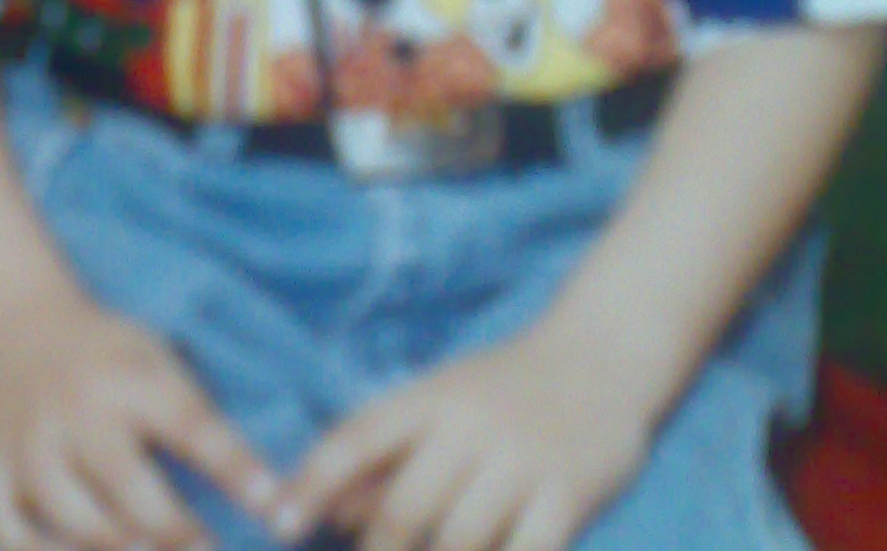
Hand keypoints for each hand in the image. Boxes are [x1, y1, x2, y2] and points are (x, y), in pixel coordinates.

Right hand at [0, 273, 284, 550]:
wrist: (6, 317)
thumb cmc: (99, 348)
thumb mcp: (152, 355)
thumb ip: (189, 411)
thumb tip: (252, 482)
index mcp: (127, 378)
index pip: (190, 425)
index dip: (234, 467)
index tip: (272, 501)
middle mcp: (76, 413)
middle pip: (131, 490)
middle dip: (177, 534)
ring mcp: (27, 447)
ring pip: (76, 522)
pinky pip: (9, 535)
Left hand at [282, 320, 651, 550]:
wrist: (603, 355)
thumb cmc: (507, 389)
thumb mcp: (444, 400)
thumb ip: (391, 454)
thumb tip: (334, 514)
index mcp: (431, 396)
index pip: (358, 438)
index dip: (314, 482)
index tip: (282, 524)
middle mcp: (471, 425)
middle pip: (404, 508)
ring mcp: (522, 461)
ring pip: (459, 543)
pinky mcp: (569, 494)